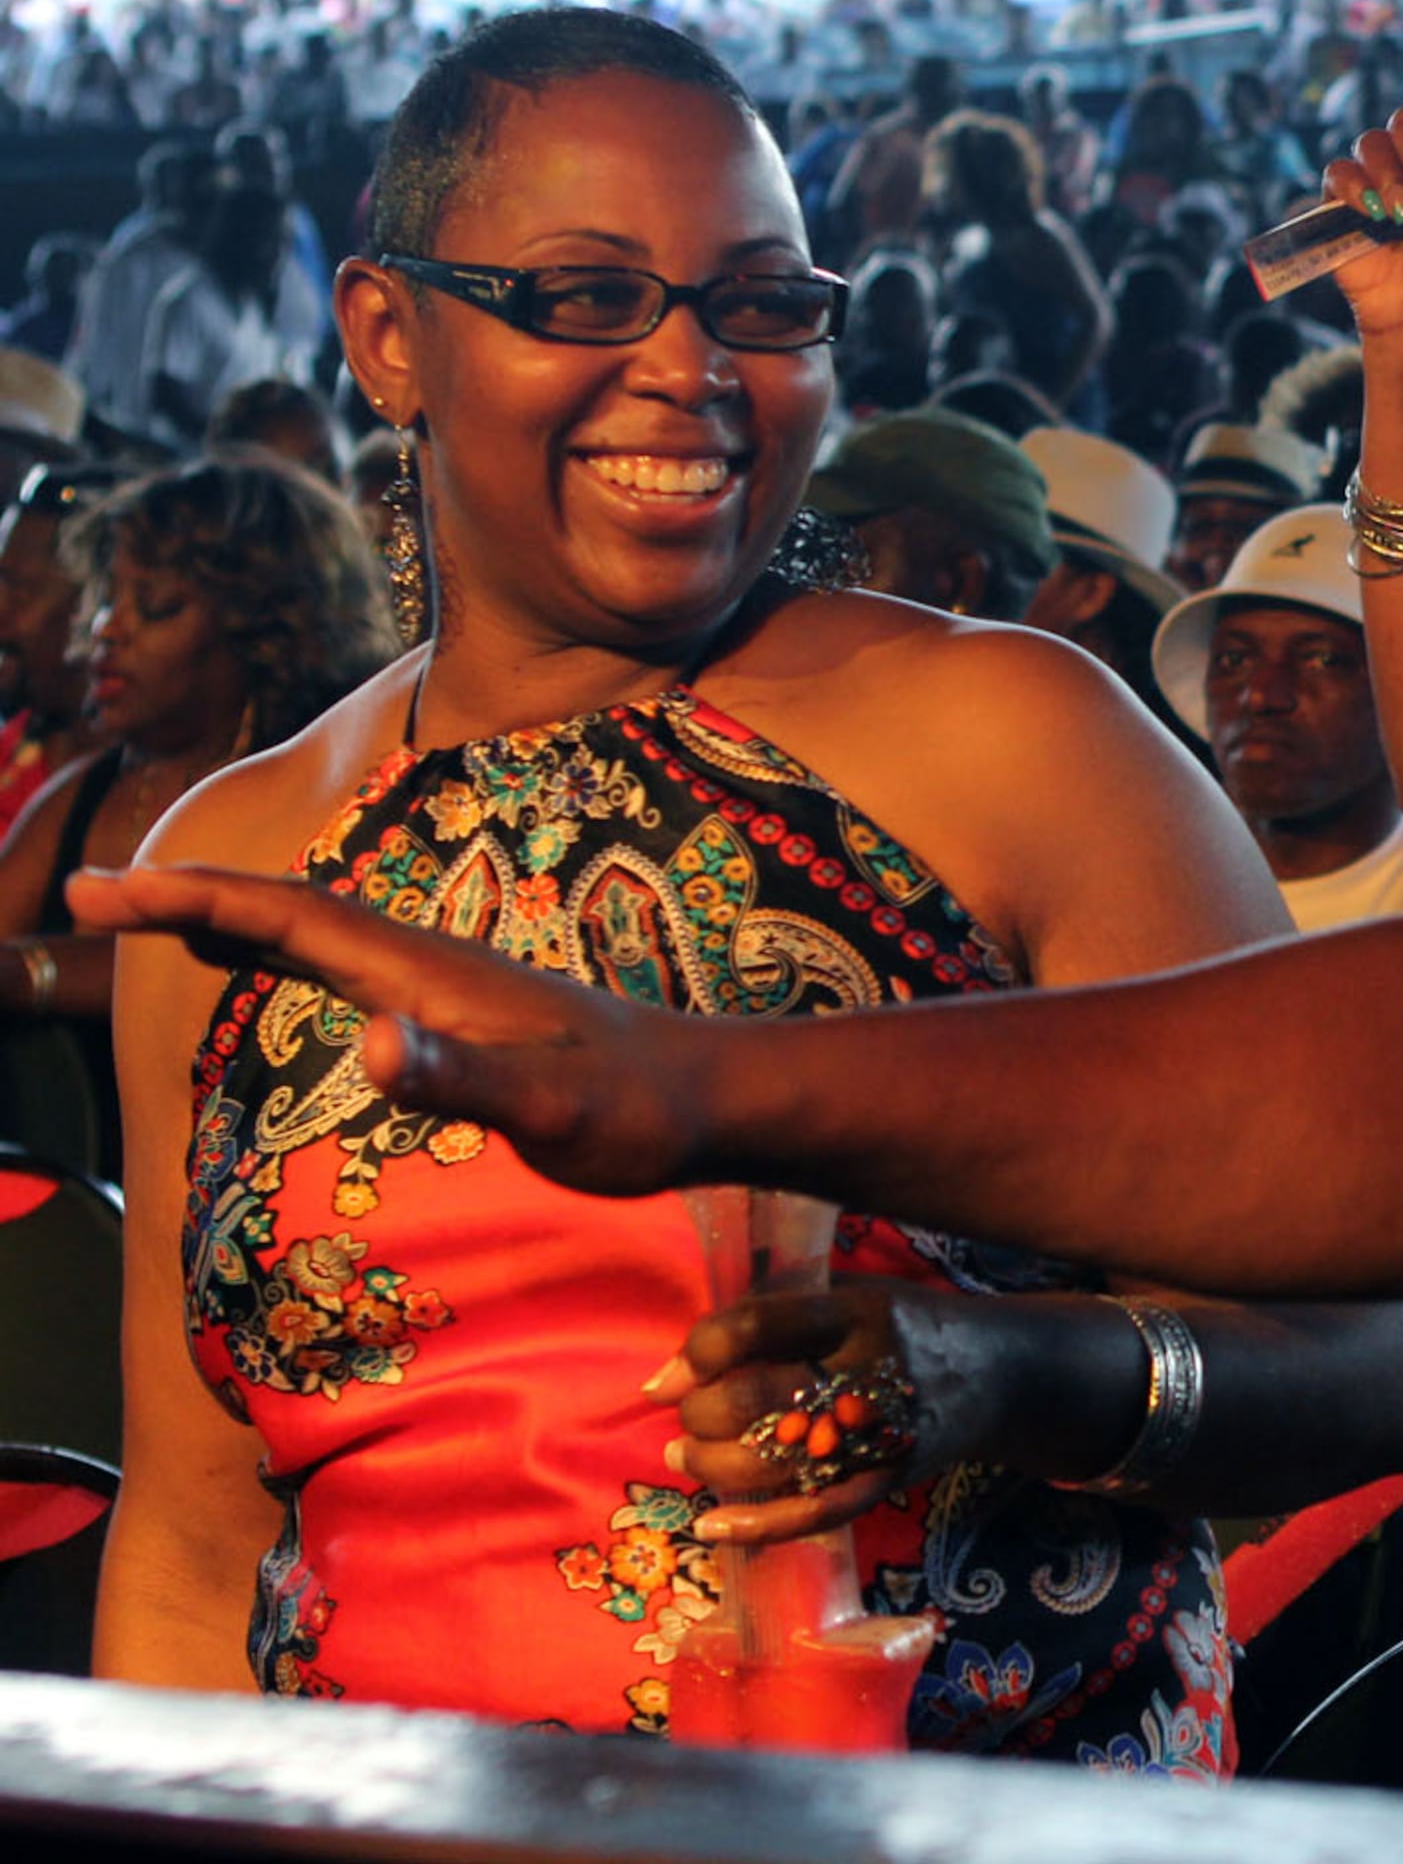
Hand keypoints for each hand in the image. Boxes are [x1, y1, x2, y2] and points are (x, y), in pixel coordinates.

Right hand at [71, 864, 718, 1196]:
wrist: (716, 1097)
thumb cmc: (641, 1112)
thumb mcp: (553, 1109)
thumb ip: (464, 1079)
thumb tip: (371, 1044)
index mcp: (433, 974)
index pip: (292, 919)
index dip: (194, 901)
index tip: (102, 890)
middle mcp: (432, 963)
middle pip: (287, 911)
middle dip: (185, 896)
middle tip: (86, 890)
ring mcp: (446, 983)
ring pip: (313, 930)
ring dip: (224, 914)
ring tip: (144, 908)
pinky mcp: (461, 1011)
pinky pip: (344, 962)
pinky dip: (278, 947)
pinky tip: (261, 956)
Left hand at [657, 1286, 967, 1547]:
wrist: (999, 1374)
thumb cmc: (904, 1327)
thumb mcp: (849, 1295)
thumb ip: (771, 1313)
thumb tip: (670, 1372)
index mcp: (855, 1312)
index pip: (756, 1326)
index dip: (698, 1352)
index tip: (670, 1375)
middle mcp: (869, 1369)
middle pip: (755, 1398)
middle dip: (700, 1414)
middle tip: (687, 1416)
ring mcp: (879, 1431)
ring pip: (772, 1462)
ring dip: (709, 1465)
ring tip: (686, 1457)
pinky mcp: (887, 1478)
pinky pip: (815, 1512)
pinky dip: (757, 1526)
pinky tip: (710, 1527)